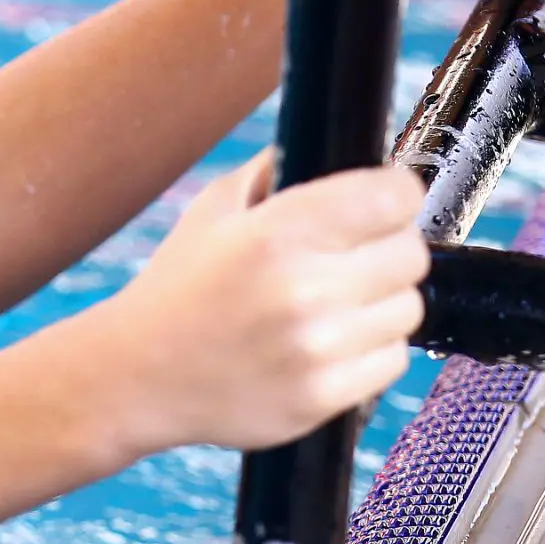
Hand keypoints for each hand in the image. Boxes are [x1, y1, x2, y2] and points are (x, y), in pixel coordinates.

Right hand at [101, 158, 429, 453]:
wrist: (134, 377)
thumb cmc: (177, 290)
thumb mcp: (212, 211)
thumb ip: (276, 169)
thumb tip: (341, 145)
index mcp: (277, 233)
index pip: (396, 197)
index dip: (393, 196)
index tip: (379, 206)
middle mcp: (302, 289)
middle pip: (410, 255)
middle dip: (385, 252)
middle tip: (348, 262)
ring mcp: (315, 350)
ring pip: (406, 310)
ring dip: (378, 305)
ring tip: (331, 308)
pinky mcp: (322, 398)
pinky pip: (392, 361)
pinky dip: (368, 353)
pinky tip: (325, 347)